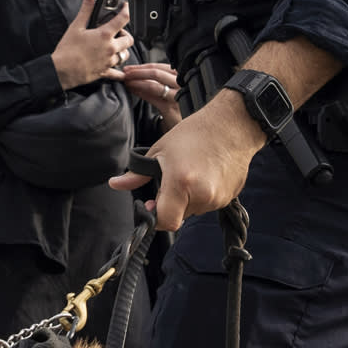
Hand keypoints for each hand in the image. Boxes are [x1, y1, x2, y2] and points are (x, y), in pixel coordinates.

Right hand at [51, 0, 133, 89]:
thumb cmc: (67, 51)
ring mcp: (109, 61)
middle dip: (125, 35)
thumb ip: (85, 10)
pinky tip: (118, 70)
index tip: (125, 8)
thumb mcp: (75, 27)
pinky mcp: (105, 72)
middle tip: (118, 33)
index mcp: (104, 35)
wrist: (61, 70)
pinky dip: (120, 73)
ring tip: (115, 48)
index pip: (123, 19)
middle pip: (129, 40)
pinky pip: (118, 74)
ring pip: (125, 55)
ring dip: (123, 51)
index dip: (126, 10)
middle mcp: (110, 48)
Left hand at [109, 93, 264, 231]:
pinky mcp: (229, 197)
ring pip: (194, 210)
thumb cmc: (195, 134)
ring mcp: (218, 198)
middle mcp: (202, 195)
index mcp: (181, 183)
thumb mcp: (160, 150)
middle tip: (173, 179)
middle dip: (172, 203)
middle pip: (179, 216)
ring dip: (188, 199)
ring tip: (192, 173)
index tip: (151, 206)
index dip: (156, 218)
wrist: (232, 125)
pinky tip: (205, 174)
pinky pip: (209, 204)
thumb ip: (137, 174)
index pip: (166, 222)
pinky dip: (203, 194)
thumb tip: (116, 184)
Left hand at [118, 61, 181, 126]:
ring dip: (136, 82)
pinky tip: (133, 90)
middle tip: (125, 73)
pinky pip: (152, 98)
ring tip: (127, 82)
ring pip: (153, 85)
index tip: (129, 68)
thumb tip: (137, 71)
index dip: (143, 66)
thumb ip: (161, 79)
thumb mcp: (172, 88)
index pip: (160, 66)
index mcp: (182, 76)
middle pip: (157, 73)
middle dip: (137, 72)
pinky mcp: (171, 108)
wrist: (184, 124)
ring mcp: (177, 96)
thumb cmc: (176, 104)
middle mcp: (182, 84)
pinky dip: (140, 92)